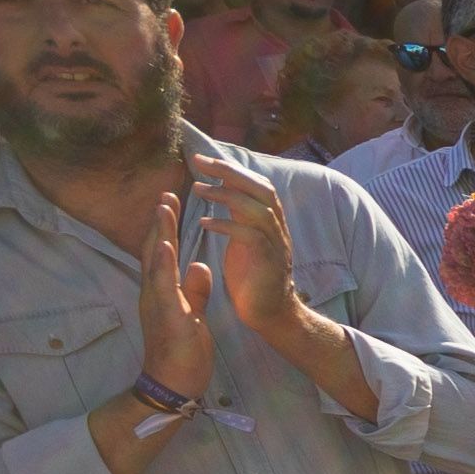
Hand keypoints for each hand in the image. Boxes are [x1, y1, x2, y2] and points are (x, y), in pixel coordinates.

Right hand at [137, 193, 215, 400]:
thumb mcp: (192, 314)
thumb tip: (200, 266)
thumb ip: (194, 290)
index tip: (172, 202)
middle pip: (155, 250)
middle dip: (160, 222)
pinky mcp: (166, 317)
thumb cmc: (183, 351)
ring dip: (159, 234)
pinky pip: (164, 287)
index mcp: (162, 291)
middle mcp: (154, 293)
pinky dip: (164, 265)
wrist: (174, 384)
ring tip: (164, 207)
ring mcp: (157, 303)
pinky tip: (166, 246)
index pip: (163, 253)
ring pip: (155, 262)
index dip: (166, 228)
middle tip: (166, 193)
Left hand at [190, 154, 306, 341]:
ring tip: (198, 189)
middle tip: (200, 163)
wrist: (270, 313)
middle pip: (261, 188)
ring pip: (257, 209)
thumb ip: (237, 216)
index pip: (257, 184)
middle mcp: (277, 228)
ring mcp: (275, 245)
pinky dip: (226, 226)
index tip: (202, 160)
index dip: (231, 169)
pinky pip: (250, 237)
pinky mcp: (268, 262)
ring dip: (226, 196)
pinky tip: (204, 223)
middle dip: (230, 172)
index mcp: (269, 221)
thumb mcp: (244, 239)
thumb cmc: (252, 277)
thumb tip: (221, 192)